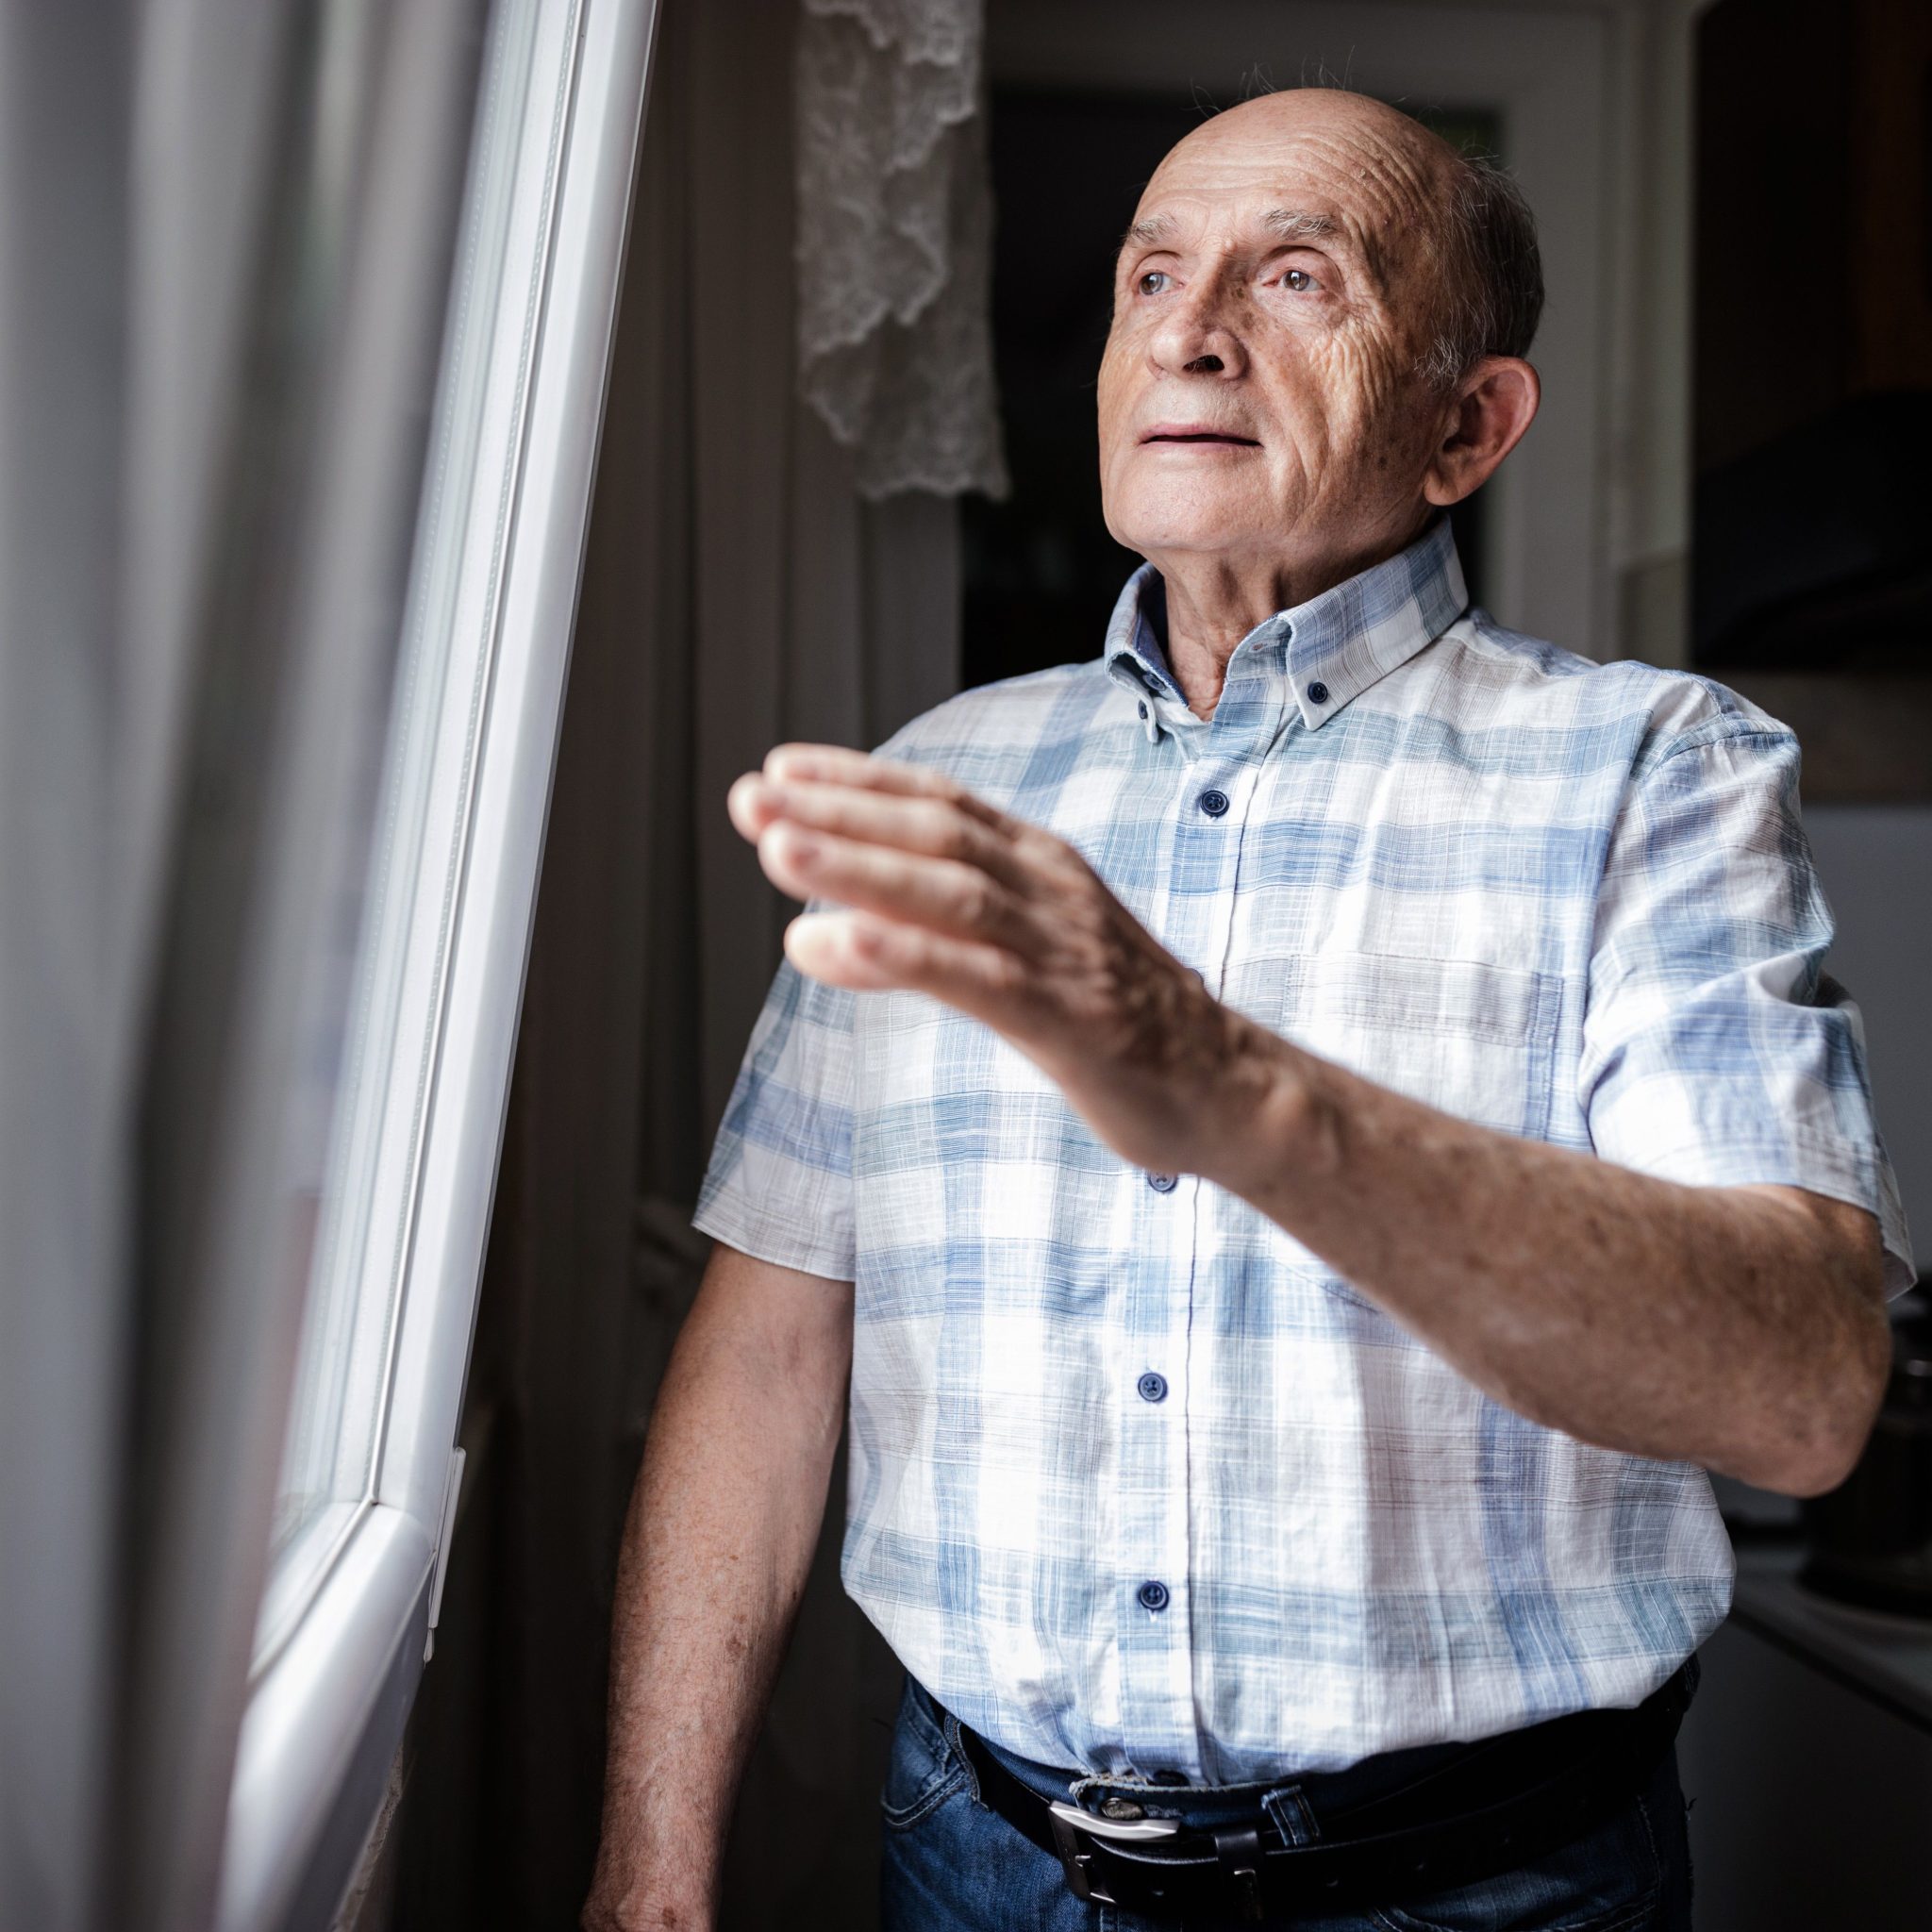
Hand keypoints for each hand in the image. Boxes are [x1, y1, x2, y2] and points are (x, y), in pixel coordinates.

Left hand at [727, 742, 1290, 1181]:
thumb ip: (923, 943)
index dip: (858, 781)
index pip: (940, 804)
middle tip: (749, 797)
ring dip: (858, 865)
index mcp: (1042, 867)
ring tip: (775, 850)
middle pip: (934, 833)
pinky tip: (837, 942)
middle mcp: (1051, 891)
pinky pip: (978, 978)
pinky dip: (904, 954)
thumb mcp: (1014, 965)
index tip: (778, 769)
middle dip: (838, 811)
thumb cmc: (1113, 1022)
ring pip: (950, 891)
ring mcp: (1062, 951)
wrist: (1226, 1086)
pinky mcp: (1069, 1018)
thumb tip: (816, 930)